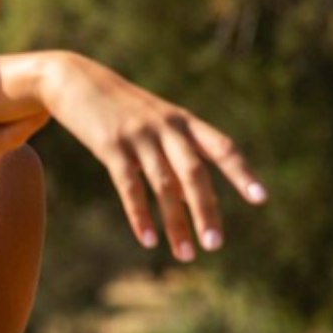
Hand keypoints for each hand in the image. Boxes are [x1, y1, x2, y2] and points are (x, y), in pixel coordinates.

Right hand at [43, 52, 266, 261]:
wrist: (73, 78)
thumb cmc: (117, 106)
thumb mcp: (153, 120)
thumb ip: (173, 151)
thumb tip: (189, 195)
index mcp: (183, 121)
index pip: (222, 148)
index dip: (241, 173)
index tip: (260, 199)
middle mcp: (166, 128)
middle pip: (194, 173)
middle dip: (206, 210)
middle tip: (215, 245)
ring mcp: (138, 136)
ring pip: (164, 185)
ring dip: (176, 223)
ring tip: (186, 253)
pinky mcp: (110, 146)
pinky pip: (129, 186)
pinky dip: (140, 215)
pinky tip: (148, 240)